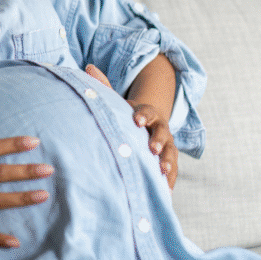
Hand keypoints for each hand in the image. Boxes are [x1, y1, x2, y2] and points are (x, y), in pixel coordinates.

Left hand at [85, 64, 177, 188]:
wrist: (147, 126)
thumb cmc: (127, 115)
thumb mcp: (117, 101)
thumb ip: (104, 86)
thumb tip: (88, 67)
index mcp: (147, 113)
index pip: (147, 112)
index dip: (143, 115)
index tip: (136, 120)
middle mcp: (160, 129)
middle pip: (163, 133)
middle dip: (158, 140)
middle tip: (151, 148)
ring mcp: (167, 146)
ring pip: (171, 153)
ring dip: (167, 162)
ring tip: (162, 171)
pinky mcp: (169, 162)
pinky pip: (173, 172)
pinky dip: (170, 181)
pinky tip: (166, 193)